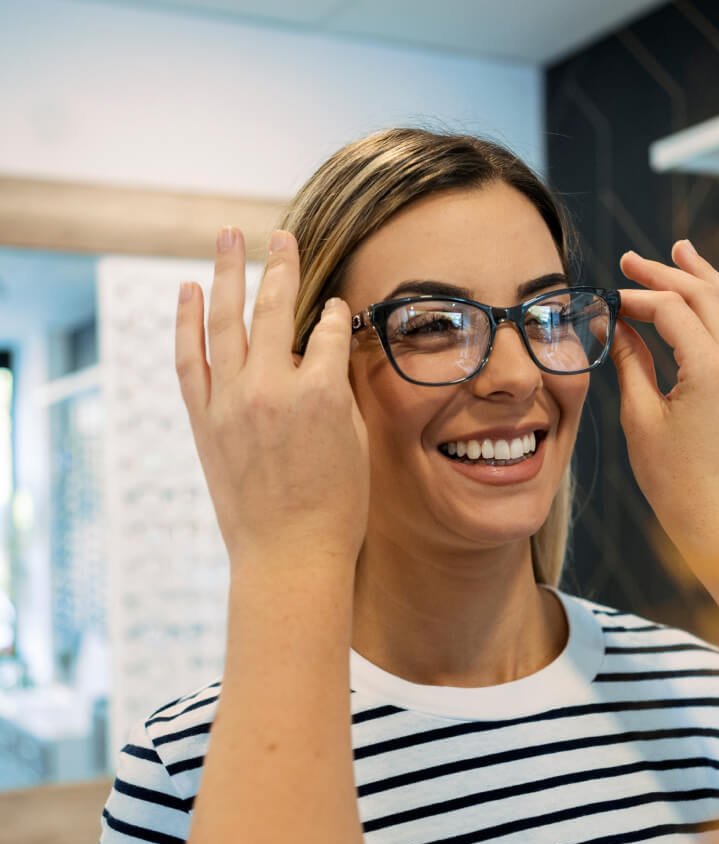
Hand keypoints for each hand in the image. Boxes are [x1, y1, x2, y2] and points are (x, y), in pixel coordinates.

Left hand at [175, 227, 367, 572]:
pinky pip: (189, 358)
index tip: (336, 307)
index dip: (335, 315)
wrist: (288, 554)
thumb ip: (339, 391)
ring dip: (227, 273)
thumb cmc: (336, 507)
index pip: (327, 331)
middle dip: (281, 267)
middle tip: (282, 237)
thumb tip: (327, 355)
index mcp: (321, 393)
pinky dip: (185, 320)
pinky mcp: (203, 418)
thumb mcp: (356, 443)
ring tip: (229, 237)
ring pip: (225, 320)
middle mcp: (272, 388)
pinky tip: (187, 288)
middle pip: (275, 309)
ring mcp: (231, 401)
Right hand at [611, 239, 718, 568]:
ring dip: (703, 275)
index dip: (636, 297)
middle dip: (666, 273)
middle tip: (630, 259)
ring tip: (680, 252)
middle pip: (704, 294)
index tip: (608, 300)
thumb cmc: (674, 478)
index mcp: (709, 369)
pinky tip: (713, 287)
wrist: (718, 516)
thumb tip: (614, 325)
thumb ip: (630, 363)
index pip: (671, 309)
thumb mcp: (640, 418)